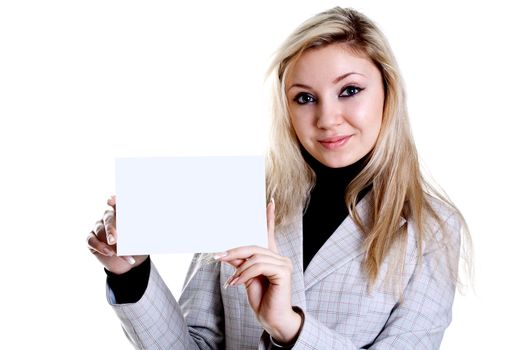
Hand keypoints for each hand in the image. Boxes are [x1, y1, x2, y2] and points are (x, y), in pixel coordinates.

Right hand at [86, 195, 148, 274]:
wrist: (131, 259)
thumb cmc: (137, 244)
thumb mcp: (142, 237)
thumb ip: (140, 231)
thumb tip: (150, 226)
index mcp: (121, 213)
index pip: (117, 203)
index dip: (114, 200)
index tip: (111, 201)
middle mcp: (108, 217)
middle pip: (108, 219)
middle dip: (111, 229)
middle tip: (114, 240)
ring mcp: (98, 226)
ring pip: (101, 232)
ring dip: (110, 244)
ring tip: (117, 253)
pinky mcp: (91, 238)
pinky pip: (91, 240)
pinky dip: (100, 247)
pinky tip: (109, 253)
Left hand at [218, 199, 301, 343]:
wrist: (272, 319)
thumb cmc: (262, 299)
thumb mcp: (244, 279)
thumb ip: (239, 264)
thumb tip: (225, 253)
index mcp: (271, 257)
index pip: (269, 233)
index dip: (269, 217)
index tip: (270, 202)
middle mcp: (279, 257)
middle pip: (254, 246)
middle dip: (234, 251)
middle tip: (218, 257)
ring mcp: (283, 264)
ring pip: (255, 256)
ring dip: (239, 268)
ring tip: (231, 281)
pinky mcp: (283, 272)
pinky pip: (259, 266)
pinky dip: (245, 274)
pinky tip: (237, 283)